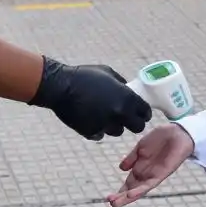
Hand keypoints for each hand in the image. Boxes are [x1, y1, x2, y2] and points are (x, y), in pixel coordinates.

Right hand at [29, 57, 151, 138]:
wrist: (60, 87)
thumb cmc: (84, 76)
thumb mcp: (107, 73)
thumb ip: (122, 84)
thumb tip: (129, 91)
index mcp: (126, 98)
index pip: (145, 112)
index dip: (143, 112)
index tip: (139, 112)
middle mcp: (119, 113)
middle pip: (137, 127)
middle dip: (133, 123)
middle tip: (125, 118)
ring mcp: (106, 124)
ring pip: (118, 131)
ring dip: (113, 125)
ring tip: (102, 114)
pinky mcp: (92, 132)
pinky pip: (100, 134)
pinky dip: (97, 128)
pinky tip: (90, 118)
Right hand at [108, 123, 194, 206]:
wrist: (177, 132)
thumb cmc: (161, 139)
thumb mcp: (141, 147)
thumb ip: (132, 158)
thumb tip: (121, 168)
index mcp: (140, 168)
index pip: (129, 184)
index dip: (120, 191)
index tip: (108, 198)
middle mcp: (146, 174)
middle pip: (132, 189)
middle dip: (122, 197)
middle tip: (111, 204)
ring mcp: (153, 175)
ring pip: (139, 190)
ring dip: (128, 197)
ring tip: (116, 203)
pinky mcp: (162, 174)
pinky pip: (150, 184)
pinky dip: (139, 190)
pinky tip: (130, 194)